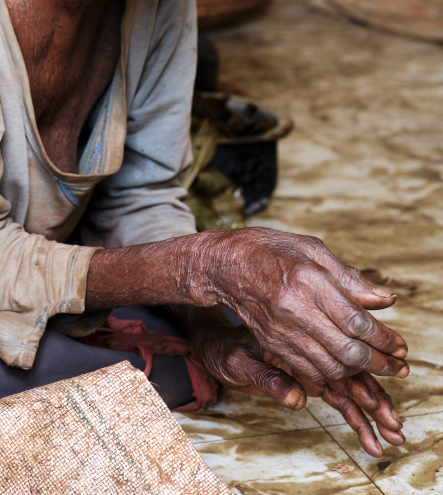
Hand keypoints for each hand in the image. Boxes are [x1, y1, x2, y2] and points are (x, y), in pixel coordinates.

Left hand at [191, 321, 404, 456]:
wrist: (214, 346)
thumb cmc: (222, 350)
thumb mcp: (237, 362)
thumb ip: (266, 378)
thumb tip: (297, 401)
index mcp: (297, 336)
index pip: (337, 357)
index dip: (361, 382)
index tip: (376, 405)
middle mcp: (309, 347)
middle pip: (351, 373)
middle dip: (376, 400)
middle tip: (394, 427)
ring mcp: (311, 362)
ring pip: (351, 386)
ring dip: (372, 411)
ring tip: (392, 437)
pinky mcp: (309, 376)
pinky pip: (339, 396)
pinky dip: (356, 416)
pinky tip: (371, 439)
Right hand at [193, 228, 408, 385]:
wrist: (223, 264)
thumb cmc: (268, 250)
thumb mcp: (310, 249)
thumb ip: (349, 277)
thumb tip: (385, 301)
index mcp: (306, 280)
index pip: (357, 321)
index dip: (385, 338)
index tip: (400, 344)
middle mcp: (293, 308)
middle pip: (348, 350)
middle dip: (380, 362)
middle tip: (396, 363)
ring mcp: (280, 329)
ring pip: (331, 367)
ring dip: (358, 372)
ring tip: (371, 365)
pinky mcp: (271, 343)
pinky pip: (309, 370)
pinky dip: (332, 374)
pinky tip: (341, 364)